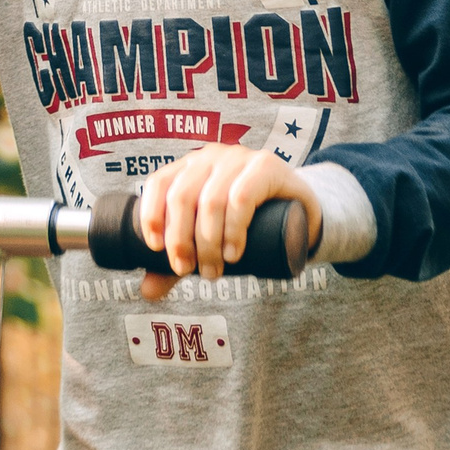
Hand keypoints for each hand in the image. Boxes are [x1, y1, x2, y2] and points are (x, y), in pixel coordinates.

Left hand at [136, 143, 321, 302]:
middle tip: (187, 271)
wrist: (301, 212)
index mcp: (190, 167)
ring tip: (214, 272)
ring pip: (211, 201)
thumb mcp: (211, 239)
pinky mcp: (267, 167)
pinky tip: (234, 254)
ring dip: (208, 243)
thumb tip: (147, 292)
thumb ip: (180, 260)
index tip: (155, 249)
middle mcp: (211, 157)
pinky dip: (233, 230)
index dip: (151, 215)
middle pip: (182, 196)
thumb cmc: (248, 224)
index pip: (159, 183)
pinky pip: (242, 197)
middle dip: (181, 240)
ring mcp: (239, 158)